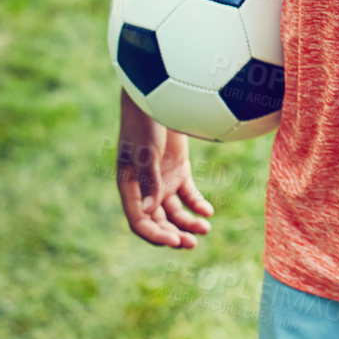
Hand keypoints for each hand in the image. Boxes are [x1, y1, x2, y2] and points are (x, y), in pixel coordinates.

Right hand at [116, 90, 212, 247]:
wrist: (160, 95)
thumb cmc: (146, 121)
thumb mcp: (147, 152)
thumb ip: (150, 181)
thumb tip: (149, 212)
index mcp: (129, 185)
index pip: (139, 220)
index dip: (155, 235)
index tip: (174, 241)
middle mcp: (145, 187)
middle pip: (158, 220)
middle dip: (174, 234)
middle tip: (192, 243)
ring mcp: (162, 179)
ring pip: (175, 212)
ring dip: (188, 223)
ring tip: (205, 229)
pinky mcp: (179, 170)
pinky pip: (189, 195)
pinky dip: (198, 204)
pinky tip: (208, 211)